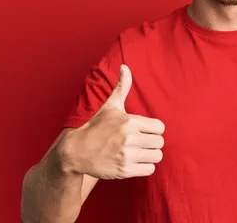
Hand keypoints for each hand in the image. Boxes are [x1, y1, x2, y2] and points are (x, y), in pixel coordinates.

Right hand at [60, 64, 164, 179]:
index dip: (154, 130)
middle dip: (152, 143)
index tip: (144, 131)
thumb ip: (122, 87)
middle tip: (141, 143)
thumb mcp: (110, 106)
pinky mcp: (124, 170)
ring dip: (150, 156)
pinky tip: (135, 162)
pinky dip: (145, 167)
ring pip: (156, 156)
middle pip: (159, 143)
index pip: (160, 127)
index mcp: (129, 121)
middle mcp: (129, 138)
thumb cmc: (96, 126)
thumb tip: (125, 66)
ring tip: (139, 152)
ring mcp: (127, 155)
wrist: (76, 150)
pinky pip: (149, 170)